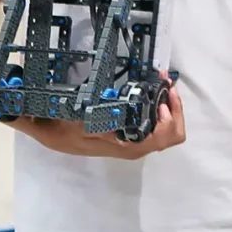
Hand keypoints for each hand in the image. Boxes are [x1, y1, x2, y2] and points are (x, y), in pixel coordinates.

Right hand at [25, 75, 185, 159]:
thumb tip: (122, 117)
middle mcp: (139, 147)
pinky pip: (158, 125)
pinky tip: (154, 93)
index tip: (163, 93)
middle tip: (165, 85)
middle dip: (175, 107)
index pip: (166, 136)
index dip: (172, 114)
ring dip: (171, 106)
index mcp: (131, 145)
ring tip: (162, 85)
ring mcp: (138, 142)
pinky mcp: (134, 135)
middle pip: (174, 133)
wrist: (56, 136)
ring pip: (169, 130)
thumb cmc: (70, 130)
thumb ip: (103, 121)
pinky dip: (162, 108)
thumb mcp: (84, 122)